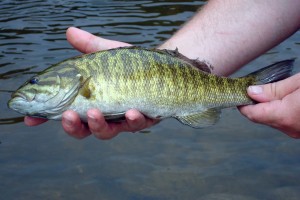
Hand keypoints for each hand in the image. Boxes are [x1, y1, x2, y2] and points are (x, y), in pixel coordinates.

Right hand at [25, 27, 158, 138]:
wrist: (160, 67)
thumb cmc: (129, 64)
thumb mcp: (108, 54)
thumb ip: (89, 46)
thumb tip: (70, 32)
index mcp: (91, 102)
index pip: (67, 114)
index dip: (48, 118)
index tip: (31, 119)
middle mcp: (106, 115)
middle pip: (85, 129)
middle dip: (74, 126)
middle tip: (67, 116)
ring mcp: (124, 119)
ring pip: (109, 131)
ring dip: (100, 125)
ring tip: (95, 112)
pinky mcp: (145, 118)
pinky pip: (138, 124)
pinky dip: (134, 120)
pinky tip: (132, 111)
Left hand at [239, 73, 299, 137]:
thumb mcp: (299, 82)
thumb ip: (274, 89)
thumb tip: (252, 92)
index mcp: (285, 115)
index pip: (252, 114)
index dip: (243, 104)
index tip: (238, 93)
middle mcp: (289, 128)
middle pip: (261, 117)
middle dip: (255, 103)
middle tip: (252, 88)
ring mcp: (296, 131)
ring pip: (272, 120)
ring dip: (268, 107)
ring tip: (271, 91)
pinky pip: (283, 121)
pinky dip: (279, 111)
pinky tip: (284, 99)